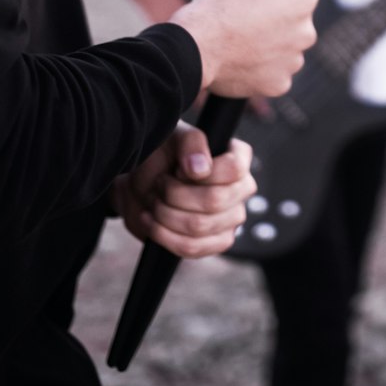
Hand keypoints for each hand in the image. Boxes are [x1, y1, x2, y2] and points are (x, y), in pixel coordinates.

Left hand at [111, 122, 255, 257]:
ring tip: (154, 201)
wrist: (144, 183)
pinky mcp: (217, 242)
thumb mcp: (173, 138)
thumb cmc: (164, 155)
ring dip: (165, 214)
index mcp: (238, 158)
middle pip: (214, 201)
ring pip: (199, 226)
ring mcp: (232, 219)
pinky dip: (163, 235)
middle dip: (175, 193)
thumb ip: (191, 143)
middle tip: (160, 184)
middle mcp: (241, 189)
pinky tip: (151, 220)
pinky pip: (192, 247)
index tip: (179, 169)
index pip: (235, 169)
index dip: (203, 172)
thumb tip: (201, 169)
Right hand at [172, 0, 318, 98]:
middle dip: (278, 22)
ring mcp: (294, 61)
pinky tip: (242, 61)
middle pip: (296, 24)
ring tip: (242, 42)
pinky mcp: (279, 84)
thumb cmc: (216, 6)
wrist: (194, 47)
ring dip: (271, 47)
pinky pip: (274, 73)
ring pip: (286, 50)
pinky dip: (261, 70)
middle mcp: (306, 31)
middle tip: (248, 20)